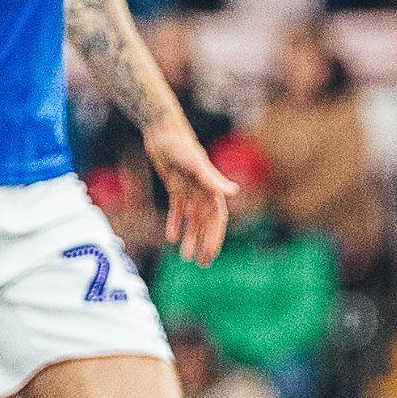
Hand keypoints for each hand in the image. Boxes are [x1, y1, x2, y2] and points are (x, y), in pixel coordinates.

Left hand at [152, 133, 236, 263]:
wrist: (162, 133)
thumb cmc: (181, 146)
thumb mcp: (196, 163)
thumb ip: (213, 179)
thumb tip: (234, 192)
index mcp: (212, 188)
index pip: (217, 219)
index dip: (215, 238)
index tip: (209, 255)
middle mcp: (203, 191)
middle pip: (207, 223)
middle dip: (205, 243)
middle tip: (201, 264)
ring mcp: (190, 190)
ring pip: (192, 220)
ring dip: (190, 238)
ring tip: (184, 257)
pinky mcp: (176, 188)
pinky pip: (177, 210)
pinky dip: (175, 224)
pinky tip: (171, 238)